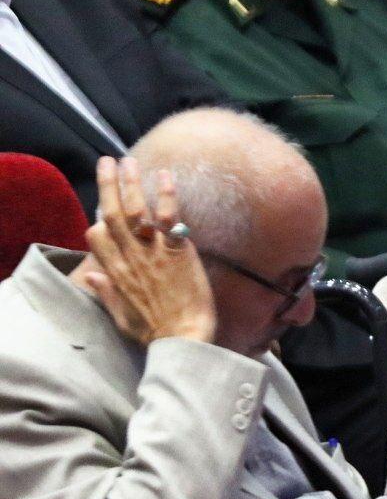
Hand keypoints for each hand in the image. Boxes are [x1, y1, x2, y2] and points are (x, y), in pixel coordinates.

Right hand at [82, 156, 215, 346]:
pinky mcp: (178, 252)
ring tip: (128, 159)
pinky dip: (166, 195)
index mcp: (116, 274)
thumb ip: (106, 293)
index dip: (98, 221)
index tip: (103, 209)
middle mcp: (130, 259)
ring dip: (131, 182)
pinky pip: (169, 218)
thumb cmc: (156, 333)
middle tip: (107, 162)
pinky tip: (165, 176)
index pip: (97, 237)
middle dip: (108, 185)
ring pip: (135, 210)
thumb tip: (90, 277)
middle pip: (111, 215)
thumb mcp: (122, 317)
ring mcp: (153, 253)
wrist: (184, 339)